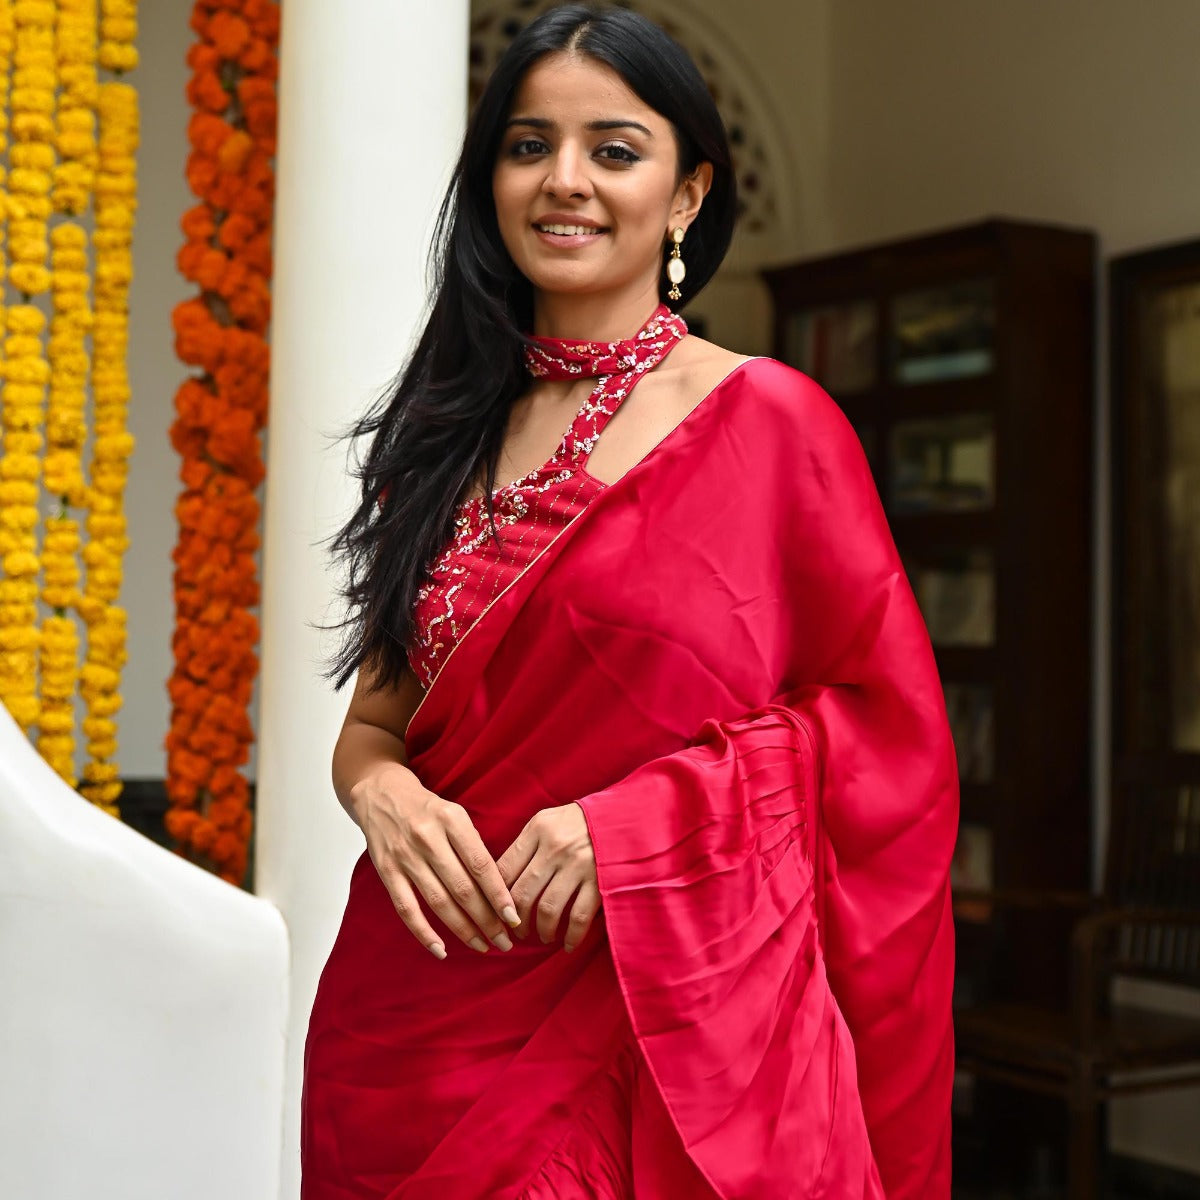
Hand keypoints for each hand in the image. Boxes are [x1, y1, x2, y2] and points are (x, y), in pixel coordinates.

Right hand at [351, 766, 521, 959]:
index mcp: (452, 820)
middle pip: (463, 888)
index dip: (499, 895)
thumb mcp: (456, 814)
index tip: (514, 917)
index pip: (481, 865)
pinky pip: (406, 909)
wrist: (381, 793)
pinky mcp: (387, 871)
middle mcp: (428, 838)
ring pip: (439, 902)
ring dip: (463, 929)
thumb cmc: (428, 808)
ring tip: (483, 946)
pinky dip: (424, 933)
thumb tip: (498, 890)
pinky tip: (441, 950)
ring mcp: (405, 856)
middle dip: (487, 920)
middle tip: (504, 941)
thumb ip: (474, 846)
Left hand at [496, 802, 600, 951]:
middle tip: (517, 931)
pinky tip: (567, 944)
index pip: (504, 869)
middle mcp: (555, 847)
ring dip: (541, 930)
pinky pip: (579, 916)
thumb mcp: (548, 821)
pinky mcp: (599, 880)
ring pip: (547, 909)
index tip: (497, 913)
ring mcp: (578, 864)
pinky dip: (571, 936)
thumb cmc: (578, 822)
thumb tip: (501, 882)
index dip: (496, 898)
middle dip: (516, 921)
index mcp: (538, 830)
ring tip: (542, 936)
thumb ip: (526, 846)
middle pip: (522, 894)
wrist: (623, 815)